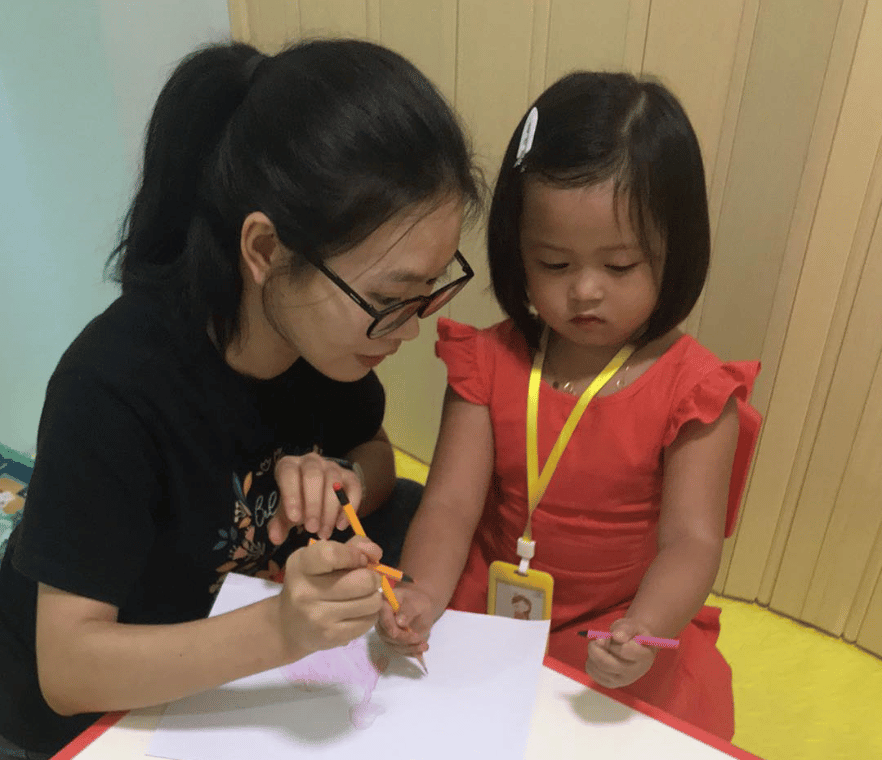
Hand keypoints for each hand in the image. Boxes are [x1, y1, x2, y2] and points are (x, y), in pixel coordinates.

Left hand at [268, 451, 362, 543]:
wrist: (320, 495)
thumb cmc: (298, 502)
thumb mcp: (286, 512)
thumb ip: (279, 524)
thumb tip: (275, 538)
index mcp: (289, 466)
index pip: (289, 474)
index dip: (292, 495)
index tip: (295, 519)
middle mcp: (311, 461)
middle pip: (313, 475)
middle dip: (313, 504)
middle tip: (312, 529)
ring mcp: (332, 467)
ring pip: (333, 482)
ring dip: (329, 510)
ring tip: (324, 532)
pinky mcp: (350, 476)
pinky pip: (353, 487)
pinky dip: (349, 507)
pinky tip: (340, 525)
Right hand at [278, 536, 383, 656]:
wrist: (288, 626)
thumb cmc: (310, 583)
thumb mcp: (321, 557)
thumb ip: (352, 547)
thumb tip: (376, 553)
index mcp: (301, 565)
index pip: (332, 554)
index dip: (355, 554)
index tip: (359, 560)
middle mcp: (306, 592)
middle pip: (362, 581)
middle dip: (372, 578)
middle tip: (367, 580)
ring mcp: (318, 617)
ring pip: (371, 602)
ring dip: (374, 596)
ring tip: (363, 596)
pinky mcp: (331, 637)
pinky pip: (369, 621)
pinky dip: (370, 614)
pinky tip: (358, 611)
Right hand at [375, 584, 435, 656]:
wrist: (420, 609)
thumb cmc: (417, 602)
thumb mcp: (417, 602)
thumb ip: (409, 610)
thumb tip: (399, 621)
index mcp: (383, 606)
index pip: (384, 619)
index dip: (392, 628)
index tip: (402, 633)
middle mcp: (381, 621)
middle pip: (388, 635)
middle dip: (404, 639)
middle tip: (419, 638)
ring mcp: (385, 633)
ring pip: (394, 645)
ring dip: (410, 647)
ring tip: (424, 645)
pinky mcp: (392, 642)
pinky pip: (400, 650)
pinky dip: (411, 651)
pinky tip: (420, 650)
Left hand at [584, 617, 657, 688]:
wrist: (636, 646)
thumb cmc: (634, 634)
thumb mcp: (633, 625)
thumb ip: (626, 629)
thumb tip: (617, 636)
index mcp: (644, 657)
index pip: (624, 651)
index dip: (612, 641)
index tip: (611, 635)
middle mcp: (633, 673)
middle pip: (606, 664)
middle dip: (597, 647)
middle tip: (598, 638)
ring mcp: (621, 681)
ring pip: (597, 667)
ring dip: (594, 652)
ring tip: (602, 646)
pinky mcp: (610, 683)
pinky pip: (591, 671)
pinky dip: (591, 660)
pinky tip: (600, 655)